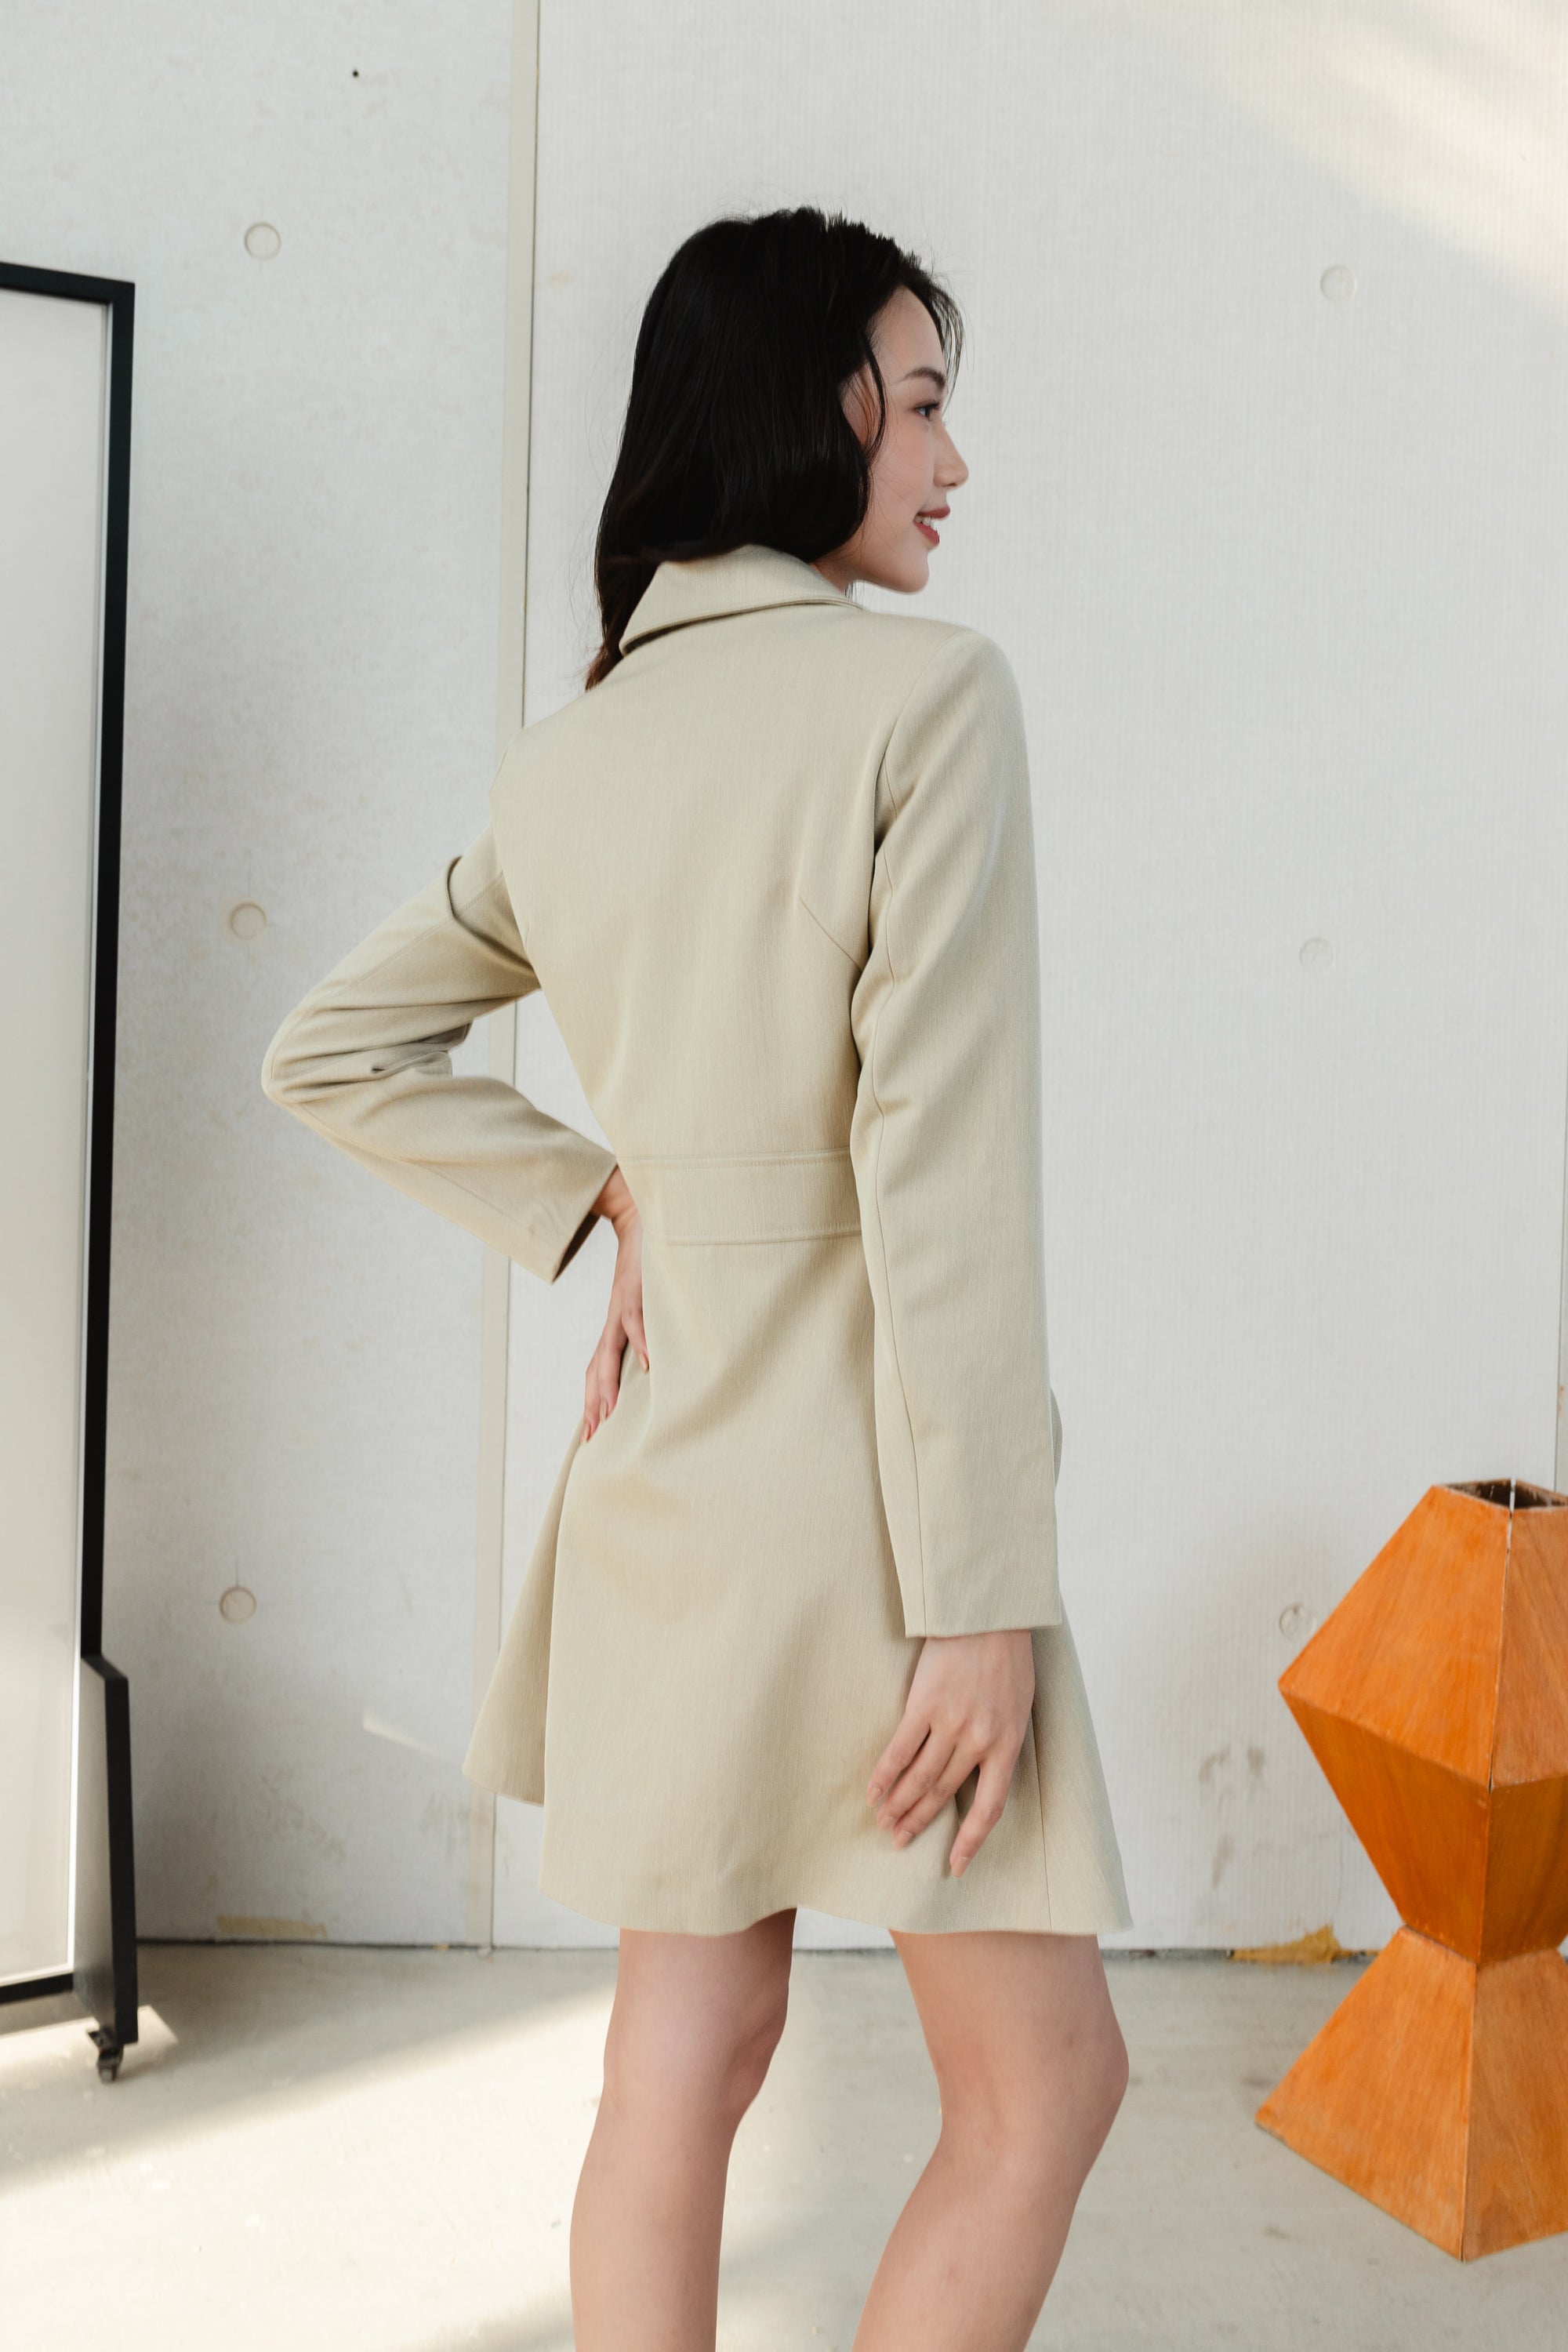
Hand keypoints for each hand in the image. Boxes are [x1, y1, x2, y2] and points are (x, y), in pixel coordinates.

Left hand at [583, 1168, 646, 1442]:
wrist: (641, 1216)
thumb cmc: (650, 1262)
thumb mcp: (650, 1299)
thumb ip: (654, 1326)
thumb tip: (663, 1356)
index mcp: (617, 1325)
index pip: (600, 1368)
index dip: (594, 1399)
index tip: (593, 1432)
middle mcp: (614, 1320)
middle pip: (597, 1369)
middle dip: (593, 1403)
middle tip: (592, 1437)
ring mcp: (622, 1306)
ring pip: (610, 1351)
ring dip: (608, 1384)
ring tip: (608, 1414)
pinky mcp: (636, 1289)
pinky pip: (637, 1320)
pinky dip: (642, 1342)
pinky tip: (647, 1364)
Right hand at [867, 1629, 1034, 1876]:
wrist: (990, 1615)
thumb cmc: (1008, 1658)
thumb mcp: (1018, 1705)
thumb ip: (1000, 1739)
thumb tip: (978, 1771)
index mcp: (1007, 1744)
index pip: (990, 1807)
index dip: (971, 1840)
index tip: (955, 1865)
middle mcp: (979, 1741)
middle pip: (943, 1794)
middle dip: (919, 1823)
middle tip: (898, 1842)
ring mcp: (950, 1723)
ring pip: (920, 1777)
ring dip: (899, 1805)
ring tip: (884, 1823)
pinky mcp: (924, 1704)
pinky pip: (900, 1749)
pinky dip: (885, 1774)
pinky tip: (874, 1792)